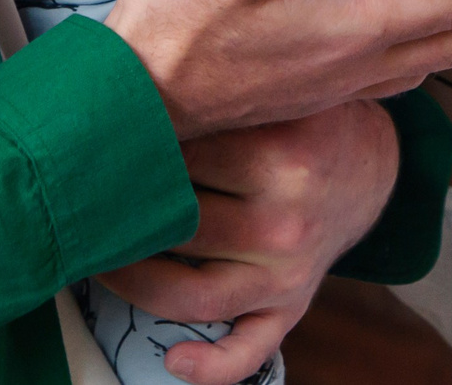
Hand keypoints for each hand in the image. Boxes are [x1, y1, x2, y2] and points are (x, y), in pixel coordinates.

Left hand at [97, 101, 397, 384]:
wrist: (369, 162)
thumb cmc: (300, 119)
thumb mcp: (273, 93)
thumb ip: (216, 94)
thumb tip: (124, 92)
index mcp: (282, 154)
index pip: (178, 159)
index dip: (128, 151)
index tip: (94, 146)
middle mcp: (287, 222)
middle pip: (176, 227)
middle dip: (123, 216)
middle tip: (82, 200)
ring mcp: (290, 273)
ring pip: (192, 294)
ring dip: (134, 281)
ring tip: (100, 257)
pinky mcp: (293, 307)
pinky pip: (249, 349)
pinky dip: (210, 365)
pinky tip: (173, 360)